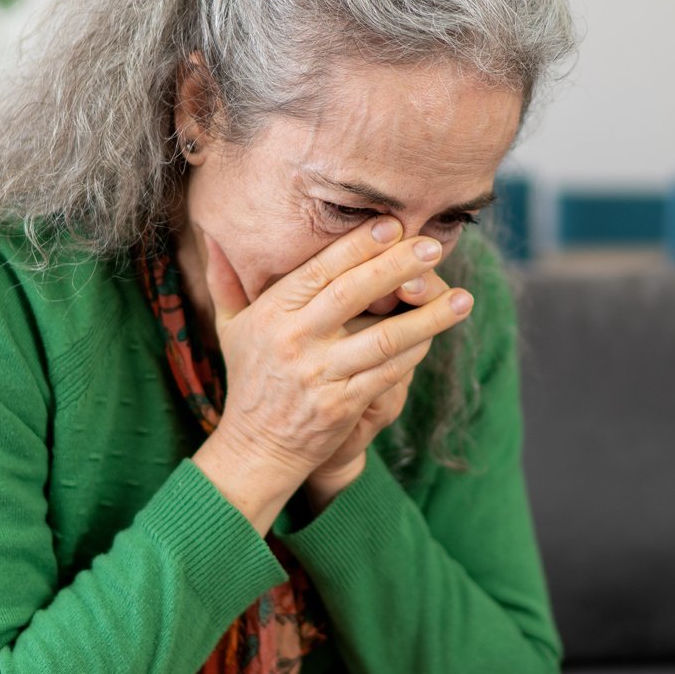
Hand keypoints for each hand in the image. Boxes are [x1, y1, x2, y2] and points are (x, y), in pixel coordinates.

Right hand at [198, 218, 474, 489]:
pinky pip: (389, 372)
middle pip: (354, 293)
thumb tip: (212, 235)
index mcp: (272, 313)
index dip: (358, 245)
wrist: (256, 448)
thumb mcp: (230, 327)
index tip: (393, 225)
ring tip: (462, 298)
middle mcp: (295, 340)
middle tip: (434, 247)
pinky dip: (416, 352)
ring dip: (427, 317)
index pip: (319, 270)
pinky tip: (437, 333)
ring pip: (383, 338)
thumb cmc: (249, 379)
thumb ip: (226, 280)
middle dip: (398, 267)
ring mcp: (320, 375)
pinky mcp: (343, 405)